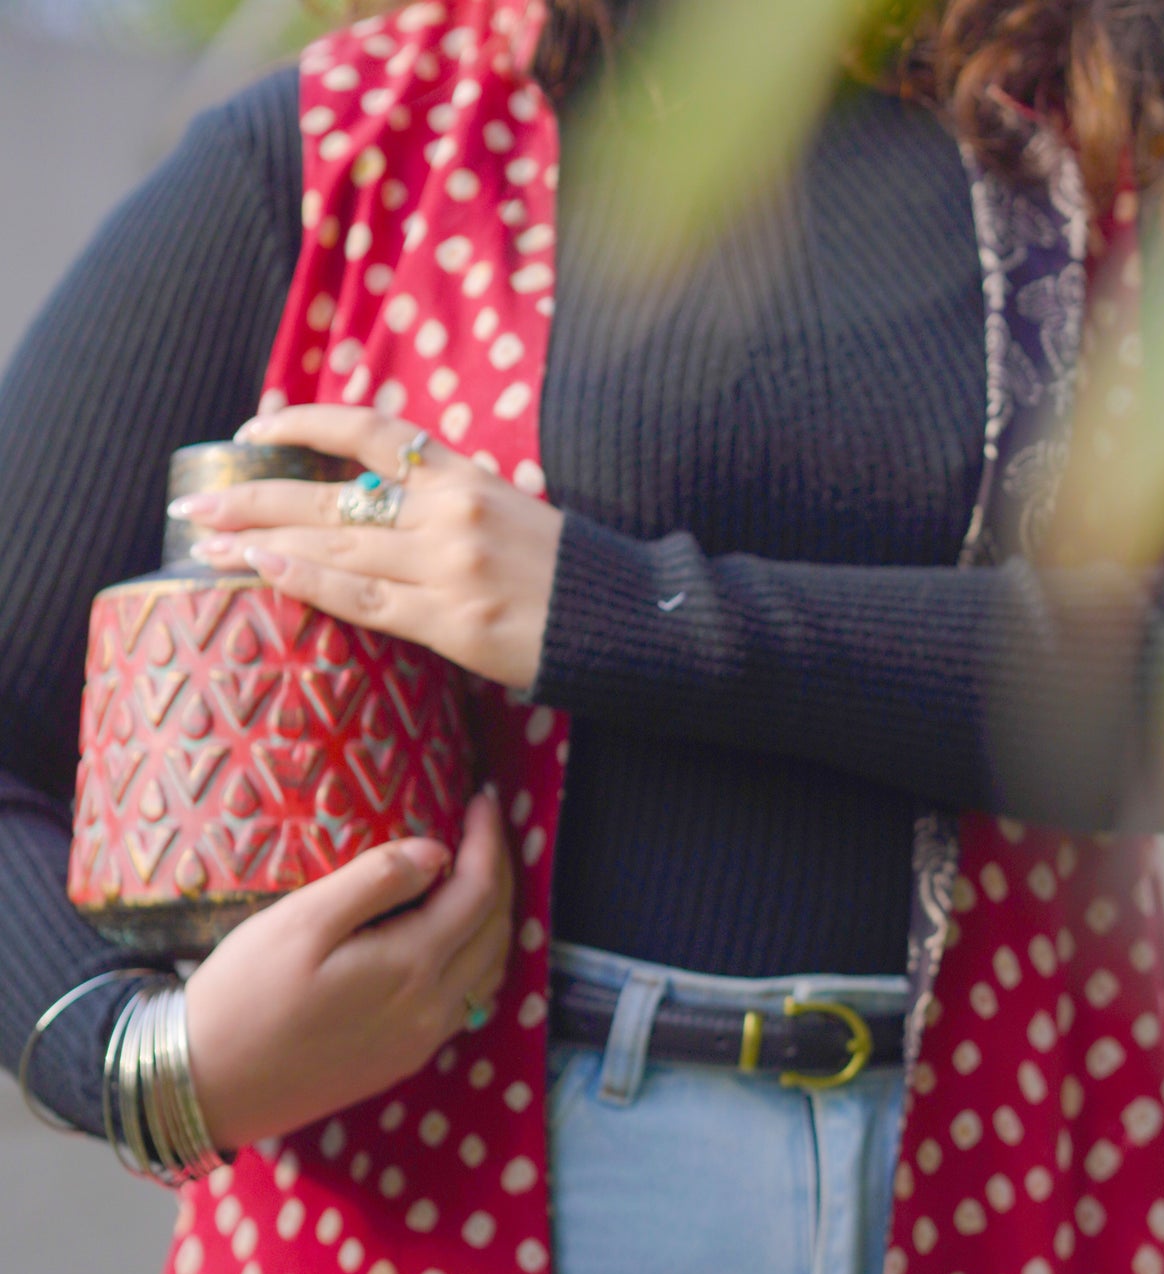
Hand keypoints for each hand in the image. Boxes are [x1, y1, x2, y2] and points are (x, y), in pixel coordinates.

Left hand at [176, 405, 563, 690]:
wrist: (630, 620)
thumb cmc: (569, 570)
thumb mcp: (512, 510)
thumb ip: (448, 501)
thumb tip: (377, 508)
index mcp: (468, 475)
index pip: (372, 430)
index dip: (307, 422)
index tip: (258, 429)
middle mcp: (452, 511)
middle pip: (333, 494)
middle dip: (256, 494)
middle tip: (195, 500)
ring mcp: (451, 567)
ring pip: (337, 546)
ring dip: (263, 540)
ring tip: (208, 540)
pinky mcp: (454, 622)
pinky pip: (365, 598)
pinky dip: (310, 581)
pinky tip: (265, 570)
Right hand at [185, 792, 512, 1153]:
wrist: (205, 1087)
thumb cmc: (243, 995)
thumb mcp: (301, 921)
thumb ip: (375, 880)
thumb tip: (437, 853)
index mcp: (412, 966)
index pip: (478, 891)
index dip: (487, 841)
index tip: (483, 800)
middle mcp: (433, 1008)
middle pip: (495, 928)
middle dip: (499, 872)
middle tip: (483, 828)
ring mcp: (423, 1039)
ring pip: (491, 968)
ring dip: (495, 916)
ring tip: (478, 873)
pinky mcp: (405, 1059)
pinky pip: (470, 1000)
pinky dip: (479, 958)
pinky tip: (457, 937)